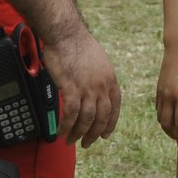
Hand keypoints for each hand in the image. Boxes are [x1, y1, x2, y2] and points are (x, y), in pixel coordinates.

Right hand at [42, 28, 121, 147]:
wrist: (66, 34)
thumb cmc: (78, 44)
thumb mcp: (98, 62)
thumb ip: (98, 78)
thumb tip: (94, 90)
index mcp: (110, 79)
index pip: (115, 107)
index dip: (110, 123)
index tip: (105, 134)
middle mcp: (102, 86)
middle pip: (101, 117)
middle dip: (94, 133)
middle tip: (87, 143)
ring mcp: (88, 88)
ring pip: (86, 119)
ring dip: (79, 133)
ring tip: (71, 140)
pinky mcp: (72, 88)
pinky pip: (71, 114)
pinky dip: (66, 126)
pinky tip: (62, 131)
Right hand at [155, 49, 177, 153]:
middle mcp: (169, 97)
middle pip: (167, 124)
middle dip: (173, 136)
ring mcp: (162, 93)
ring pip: (160, 118)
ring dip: (167, 127)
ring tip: (176, 131)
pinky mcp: (158, 89)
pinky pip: (158, 108)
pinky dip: (163, 116)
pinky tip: (170, 116)